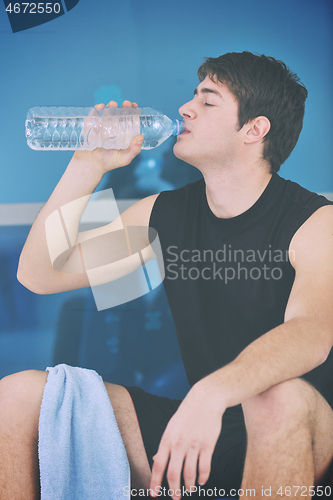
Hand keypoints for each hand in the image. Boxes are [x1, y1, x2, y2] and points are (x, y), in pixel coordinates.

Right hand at [73, 100, 143, 175]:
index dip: (133, 112)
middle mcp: (113, 129)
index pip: (129, 120)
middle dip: (123, 107)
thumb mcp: (124, 159)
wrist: (90, 165)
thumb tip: (141, 136)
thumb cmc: (108, 163)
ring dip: (111, 106)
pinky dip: (97, 109)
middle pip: (119, 114)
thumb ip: (133, 150)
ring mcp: (102, 126)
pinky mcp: (91, 126)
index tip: (135, 106)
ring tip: (113, 104)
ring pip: (107, 112)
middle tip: (126, 104)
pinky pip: (94, 115)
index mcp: (123, 134)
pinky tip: (100, 107)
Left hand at [149, 381, 224, 498]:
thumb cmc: (187, 413)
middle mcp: (179, 443)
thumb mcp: (171, 427)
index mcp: (167, 438)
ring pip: (190, 474)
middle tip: (175, 498)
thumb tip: (155, 459)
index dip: (155, 482)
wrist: (205, 399)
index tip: (153, 494)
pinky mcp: (208, 445)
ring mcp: (194, 445)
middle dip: (174, 490)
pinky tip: (202, 481)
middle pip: (173, 474)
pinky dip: (203, 478)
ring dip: (189, 485)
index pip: (158, 465)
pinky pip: (204, 467)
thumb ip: (165, 445)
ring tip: (189, 489)